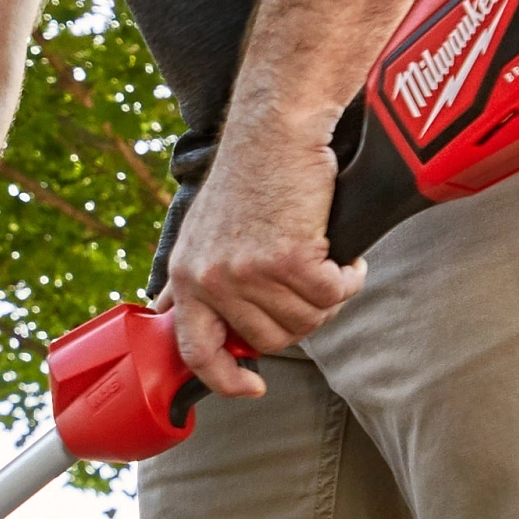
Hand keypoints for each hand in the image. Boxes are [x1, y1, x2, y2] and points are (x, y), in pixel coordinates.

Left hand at [164, 122, 362, 395]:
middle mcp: (212, 280)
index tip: (251, 387)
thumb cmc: (248, 177)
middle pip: (270, 340)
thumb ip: (191, 280)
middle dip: (300, 319)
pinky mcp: (289, 258)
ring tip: (327, 262)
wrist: (276, 131)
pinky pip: (333, 294)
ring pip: (306, 320)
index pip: (195, 352)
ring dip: (328, 295)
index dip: (224, 380)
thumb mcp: (200, 233)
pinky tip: (346, 258)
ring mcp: (249, 272)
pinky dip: (349, 278)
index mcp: (187, 277)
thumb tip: (169, 315)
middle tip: (312, 285)